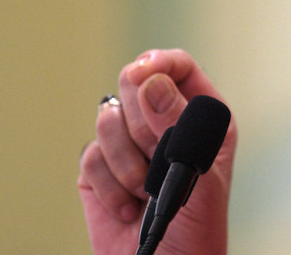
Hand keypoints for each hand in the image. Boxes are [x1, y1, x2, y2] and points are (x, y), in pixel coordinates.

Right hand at [78, 49, 236, 254]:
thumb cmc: (197, 228)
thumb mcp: (199, 173)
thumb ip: (178, 126)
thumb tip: (151, 83)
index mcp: (200, 117)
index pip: (179, 68)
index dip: (159, 62)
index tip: (141, 72)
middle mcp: (164, 123)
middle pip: (135, 83)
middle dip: (141, 123)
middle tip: (155, 156)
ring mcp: (130, 144)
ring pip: (108, 118)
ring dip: (126, 161)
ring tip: (146, 190)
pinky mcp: (100, 169)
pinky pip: (90, 154)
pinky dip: (108, 184)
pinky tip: (128, 207)